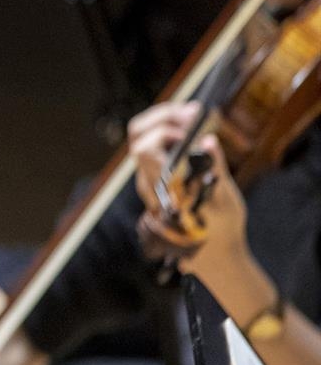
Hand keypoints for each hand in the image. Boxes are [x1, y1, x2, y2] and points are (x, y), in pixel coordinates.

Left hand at [128, 101, 248, 266]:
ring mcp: (150, 179)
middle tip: (195, 112)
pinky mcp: (157, 176)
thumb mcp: (225, 200)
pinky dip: (169, 130)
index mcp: (163, 189)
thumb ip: (215, 168)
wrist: (210, 252)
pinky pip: (154, 145)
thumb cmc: (221, 229)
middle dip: (162, 117)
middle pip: (138, 137)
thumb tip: (208, 139)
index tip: (194, 123)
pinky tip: (191, 126)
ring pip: (143, 138)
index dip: (164, 130)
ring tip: (195, 114)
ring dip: (166, 120)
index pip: (145, 149)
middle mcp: (149, 182)